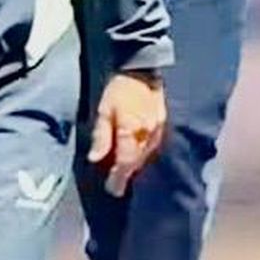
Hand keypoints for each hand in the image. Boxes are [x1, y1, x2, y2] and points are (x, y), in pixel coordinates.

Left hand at [90, 72, 166, 195]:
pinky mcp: (162, 122)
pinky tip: (138, 155)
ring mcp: (158, 128)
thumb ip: (102, 136)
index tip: (112, 189)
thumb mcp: (103, 111)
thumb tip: (96, 158)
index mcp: (131, 129)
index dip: (118, 177)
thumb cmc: (118, 90)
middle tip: (117, 185)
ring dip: (136, 165)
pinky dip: (144, 154)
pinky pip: (153, 145)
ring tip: (125, 173)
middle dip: (127, 174)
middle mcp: (147, 132)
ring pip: (147, 154)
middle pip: (137, 160)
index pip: (125, 161)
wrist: (141, 70)